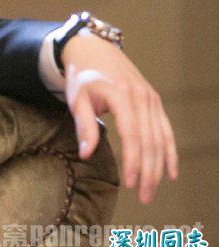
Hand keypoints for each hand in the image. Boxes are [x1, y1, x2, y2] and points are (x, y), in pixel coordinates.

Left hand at [62, 29, 177, 203]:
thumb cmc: (82, 76)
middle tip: (144, 197)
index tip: (130, 184)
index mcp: (122, 96)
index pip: (131, 136)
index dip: (133, 162)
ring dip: (159, 167)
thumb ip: (84, 126)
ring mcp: (151, 99)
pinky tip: (170, 172)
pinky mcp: (154, 102)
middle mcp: (142, 98)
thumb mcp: (76, 98)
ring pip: (161, 139)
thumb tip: (86, 154)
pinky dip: (170, 152)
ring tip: (152, 190)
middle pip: (150, 142)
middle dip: (148, 172)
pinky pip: (166, 130)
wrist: (93, 49)